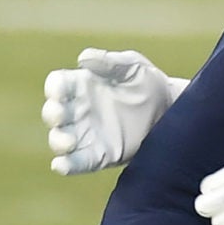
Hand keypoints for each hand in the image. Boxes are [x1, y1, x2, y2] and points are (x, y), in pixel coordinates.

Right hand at [42, 48, 187, 174]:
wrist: (171, 109)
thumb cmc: (148, 82)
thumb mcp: (133, 66)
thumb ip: (110, 62)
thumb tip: (83, 59)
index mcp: (81, 85)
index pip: (57, 85)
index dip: (54, 88)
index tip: (60, 91)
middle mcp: (78, 110)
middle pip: (53, 113)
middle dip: (52, 114)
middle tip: (61, 115)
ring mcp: (87, 134)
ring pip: (60, 140)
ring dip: (58, 141)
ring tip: (68, 142)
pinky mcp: (101, 155)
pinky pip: (78, 163)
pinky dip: (66, 165)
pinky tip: (61, 165)